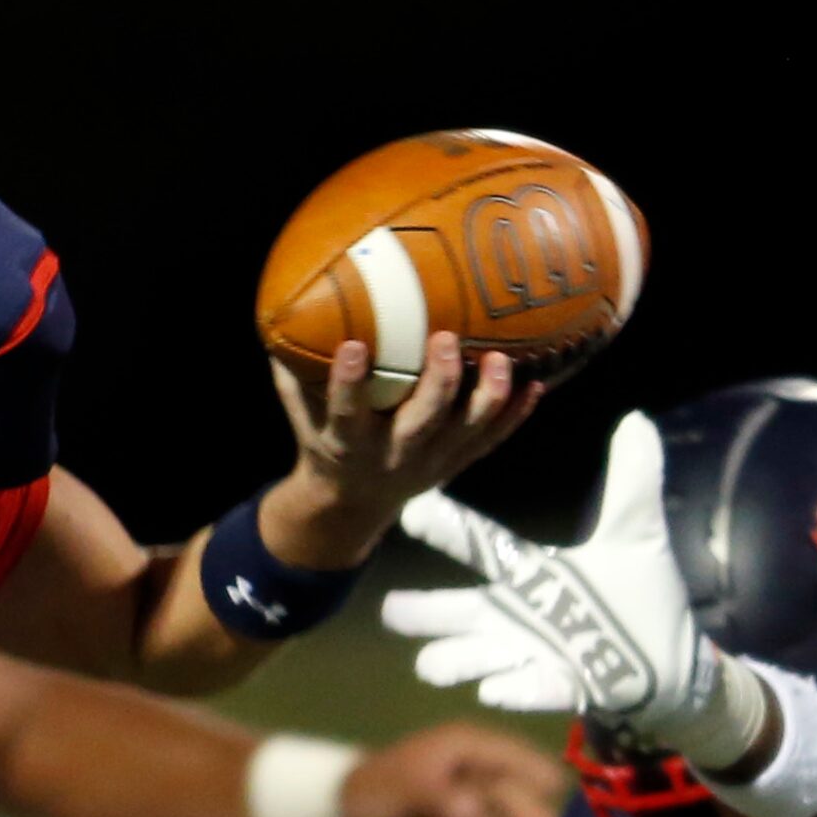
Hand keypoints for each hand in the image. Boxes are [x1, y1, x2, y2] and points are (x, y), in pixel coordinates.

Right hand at [262, 332, 540, 568]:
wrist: (353, 503)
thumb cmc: (324, 442)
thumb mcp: (301, 416)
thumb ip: (292, 375)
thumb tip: (281, 313)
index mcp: (350, 443)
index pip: (348, 412)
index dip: (349, 382)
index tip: (353, 345)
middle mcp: (394, 455)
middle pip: (423, 421)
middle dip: (439, 382)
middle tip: (446, 338)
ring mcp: (432, 462)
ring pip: (467, 432)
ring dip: (488, 398)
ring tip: (502, 360)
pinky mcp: (457, 463)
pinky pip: (491, 442)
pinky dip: (514, 417)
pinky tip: (534, 386)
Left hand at [339, 720, 567, 816]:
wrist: (353, 816)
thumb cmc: (377, 789)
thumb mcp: (403, 789)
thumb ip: (438, 798)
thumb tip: (473, 813)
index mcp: (472, 746)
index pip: (517, 758)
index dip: (539, 778)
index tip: (559, 804)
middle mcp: (488, 769)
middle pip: (525, 791)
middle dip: (537, 815)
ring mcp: (488, 798)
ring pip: (524, 816)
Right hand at [380, 411, 735, 752]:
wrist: (670, 664)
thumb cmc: (638, 597)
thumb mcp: (636, 534)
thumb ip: (633, 480)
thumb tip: (637, 418)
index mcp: (530, 572)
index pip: (482, 545)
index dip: (450, 528)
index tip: (412, 508)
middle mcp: (518, 615)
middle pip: (457, 613)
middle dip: (425, 614)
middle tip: (392, 610)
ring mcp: (532, 657)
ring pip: (476, 659)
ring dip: (453, 660)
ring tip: (430, 662)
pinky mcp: (559, 689)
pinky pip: (525, 691)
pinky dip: (512, 688)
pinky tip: (495, 688)